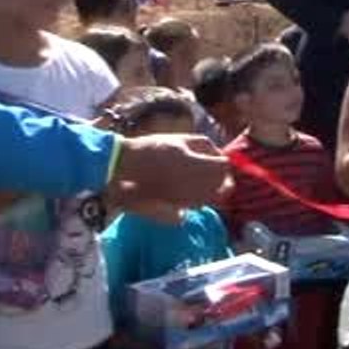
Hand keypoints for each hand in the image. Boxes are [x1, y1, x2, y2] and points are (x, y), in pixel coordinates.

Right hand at [109, 134, 230, 209]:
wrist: (125, 168)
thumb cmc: (152, 149)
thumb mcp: (180, 139)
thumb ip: (204, 145)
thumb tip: (218, 154)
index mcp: (197, 166)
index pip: (223, 166)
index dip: (223, 161)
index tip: (218, 158)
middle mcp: (196, 186)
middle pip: (223, 186)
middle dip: (222, 178)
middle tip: (214, 170)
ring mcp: (188, 200)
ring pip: (212, 198)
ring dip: (212, 189)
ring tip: (200, 178)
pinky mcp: (178, 209)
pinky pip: (198, 205)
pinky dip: (199, 198)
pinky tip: (188, 188)